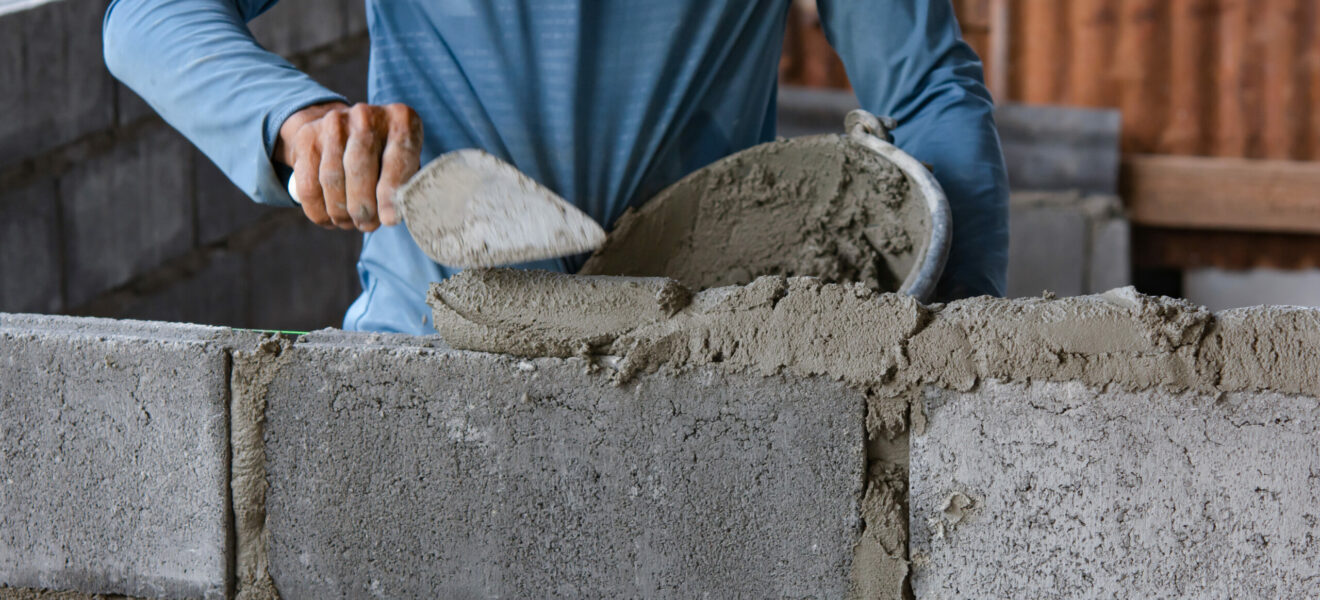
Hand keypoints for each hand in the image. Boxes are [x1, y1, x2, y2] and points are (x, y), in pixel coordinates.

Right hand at [275, 102, 422, 231]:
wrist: (344, 129)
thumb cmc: (385, 156)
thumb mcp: (404, 161)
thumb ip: (404, 184)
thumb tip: (390, 216)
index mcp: (400, 119)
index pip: (397, 156)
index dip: (391, 193)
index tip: (389, 220)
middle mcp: (366, 115)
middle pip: (359, 167)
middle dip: (363, 206)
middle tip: (367, 225)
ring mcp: (333, 123)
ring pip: (332, 179)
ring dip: (340, 211)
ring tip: (350, 223)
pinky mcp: (307, 138)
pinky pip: (308, 184)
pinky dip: (319, 210)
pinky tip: (330, 219)